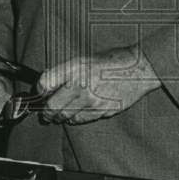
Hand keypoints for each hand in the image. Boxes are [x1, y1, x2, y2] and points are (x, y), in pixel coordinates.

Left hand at [38, 46, 159, 124]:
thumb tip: (49, 85)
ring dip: (59, 117)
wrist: (138, 68)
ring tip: (59, 114)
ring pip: (65, 116)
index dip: (39, 91)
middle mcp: (81, 85)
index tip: (40, 94)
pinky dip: (75, 119)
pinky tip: (76, 113)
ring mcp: (92, 100)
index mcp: (75, 68)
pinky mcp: (102, 111)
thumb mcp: (84, 59)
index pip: (45, 83)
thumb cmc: (112, 61)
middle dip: (46, 111)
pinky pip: (81, 120)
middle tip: (45, 112)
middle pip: (52, 106)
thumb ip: (66, 72)